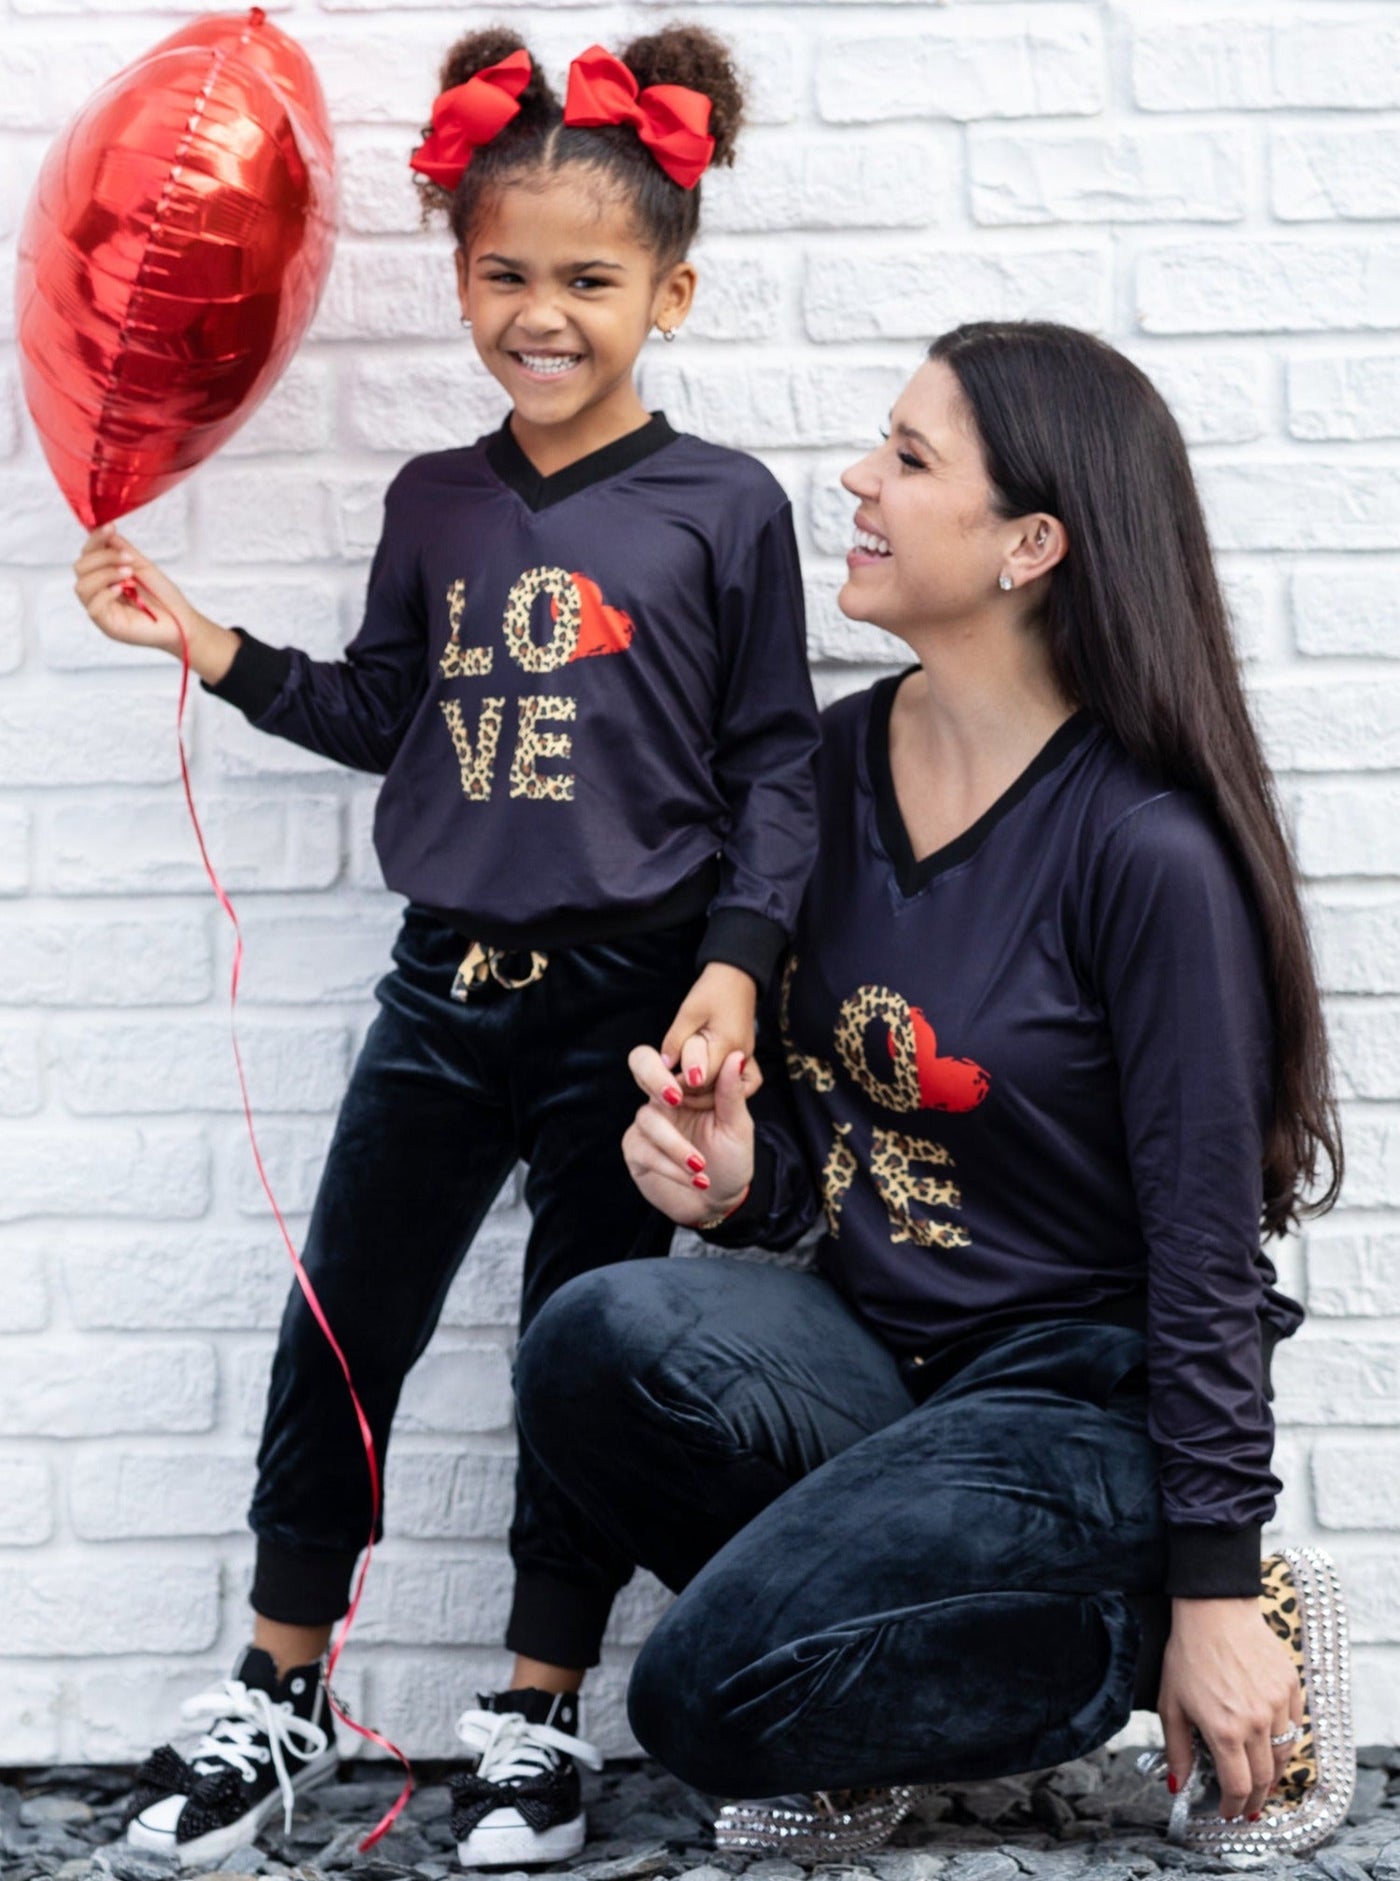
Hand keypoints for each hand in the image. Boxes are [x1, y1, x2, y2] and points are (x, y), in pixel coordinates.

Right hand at [73, 525, 237, 680]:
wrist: (182, 622)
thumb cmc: (163, 596)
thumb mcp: (141, 566)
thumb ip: (121, 550)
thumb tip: (105, 530)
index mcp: (104, 577)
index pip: (87, 554)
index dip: (95, 539)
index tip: (110, 527)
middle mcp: (98, 592)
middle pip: (80, 568)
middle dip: (103, 558)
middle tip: (128, 560)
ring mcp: (101, 609)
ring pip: (82, 586)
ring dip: (105, 574)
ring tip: (129, 574)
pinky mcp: (107, 625)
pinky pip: (92, 607)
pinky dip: (105, 594)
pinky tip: (122, 590)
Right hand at [623, 1046, 753, 1226]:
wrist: (719, 1202)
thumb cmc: (731, 1160)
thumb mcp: (738, 1127)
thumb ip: (732, 1093)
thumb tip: (736, 1056)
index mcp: (689, 1084)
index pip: (674, 1052)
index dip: (680, 1057)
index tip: (698, 1078)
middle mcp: (664, 1097)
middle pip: (640, 1062)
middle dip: (653, 1075)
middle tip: (675, 1098)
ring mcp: (647, 1123)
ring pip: (648, 1118)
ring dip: (676, 1145)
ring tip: (700, 1166)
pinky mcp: (636, 1150)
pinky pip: (644, 1149)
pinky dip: (670, 1166)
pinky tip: (694, 1179)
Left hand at [661, 961, 757, 1097]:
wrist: (736, 977)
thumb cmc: (712, 990)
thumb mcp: (688, 1012)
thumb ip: (676, 1040)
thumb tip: (664, 1065)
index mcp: (727, 1044)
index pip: (703, 1079)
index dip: (682, 1084)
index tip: (665, 1083)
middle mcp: (740, 1057)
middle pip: (714, 1087)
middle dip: (691, 1092)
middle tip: (668, 1091)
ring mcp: (744, 1058)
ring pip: (723, 1087)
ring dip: (703, 1091)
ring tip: (679, 1088)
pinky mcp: (742, 1057)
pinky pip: (731, 1080)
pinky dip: (715, 1084)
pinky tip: (698, 1083)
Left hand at [1158, 1597, 1303, 1819]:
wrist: (1215, 1610)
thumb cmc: (1187, 1654)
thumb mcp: (1171, 1703)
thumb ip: (1176, 1749)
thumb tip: (1178, 1786)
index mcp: (1224, 1730)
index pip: (1238, 1787)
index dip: (1234, 1807)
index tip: (1228, 1812)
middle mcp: (1256, 1722)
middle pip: (1265, 1778)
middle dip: (1255, 1799)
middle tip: (1246, 1806)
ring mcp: (1277, 1705)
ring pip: (1283, 1755)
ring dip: (1271, 1772)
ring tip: (1259, 1778)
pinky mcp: (1291, 1688)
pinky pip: (1293, 1727)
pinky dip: (1283, 1741)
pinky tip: (1270, 1742)